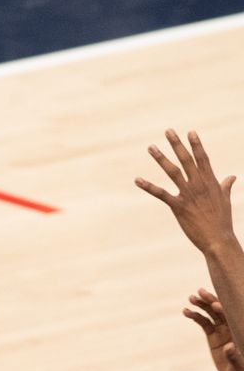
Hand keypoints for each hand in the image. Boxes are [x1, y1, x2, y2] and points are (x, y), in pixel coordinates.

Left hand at [136, 130, 237, 254]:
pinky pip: (161, 194)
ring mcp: (188, 195)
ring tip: (151, 147)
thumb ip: (226, 186)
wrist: (218, 239)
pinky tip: (138, 180)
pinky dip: (148, 186)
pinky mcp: (178, 206)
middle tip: (168, 131)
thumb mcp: (225, 200)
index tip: (190, 132)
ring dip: (161, 158)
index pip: (202, 159)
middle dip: (177, 145)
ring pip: (173, 172)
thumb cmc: (221, 221)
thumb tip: (232, 176)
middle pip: (187, 160)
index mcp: (211, 182)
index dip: (196, 145)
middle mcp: (199, 185)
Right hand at [184, 288, 243, 370]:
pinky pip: (204, 323)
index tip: (215, 305)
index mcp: (240, 330)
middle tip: (199, 292)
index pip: (233, 316)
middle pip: (222, 310)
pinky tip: (186, 311)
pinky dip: (195, 316)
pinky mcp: (214, 337)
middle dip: (211, 301)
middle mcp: (233, 327)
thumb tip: (228, 348)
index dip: (225, 309)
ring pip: (212, 314)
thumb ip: (234, 357)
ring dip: (201, 305)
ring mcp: (223, 331)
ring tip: (190, 298)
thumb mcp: (241, 366)